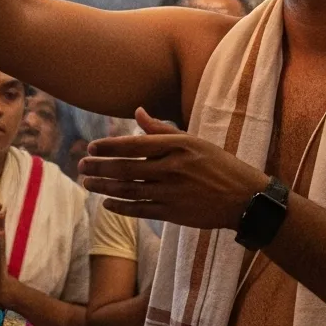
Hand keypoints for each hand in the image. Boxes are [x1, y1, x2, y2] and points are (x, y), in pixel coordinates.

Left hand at [77, 110, 269, 229]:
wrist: (244, 198)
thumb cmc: (219, 165)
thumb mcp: (194, 141)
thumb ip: (162, 129)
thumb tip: (138, 112)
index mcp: (178, 145)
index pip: (134, 145)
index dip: (109, 147)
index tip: (91, 148)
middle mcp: (173, 167)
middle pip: (125, 168)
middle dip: (99, 168)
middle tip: (81, 167)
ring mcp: (172, 192)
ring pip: (128, 190)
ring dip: (104, 187)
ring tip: (87, 184)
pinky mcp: (173, 213)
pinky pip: (139, 209)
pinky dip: (121, 207)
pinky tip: (107, 203)